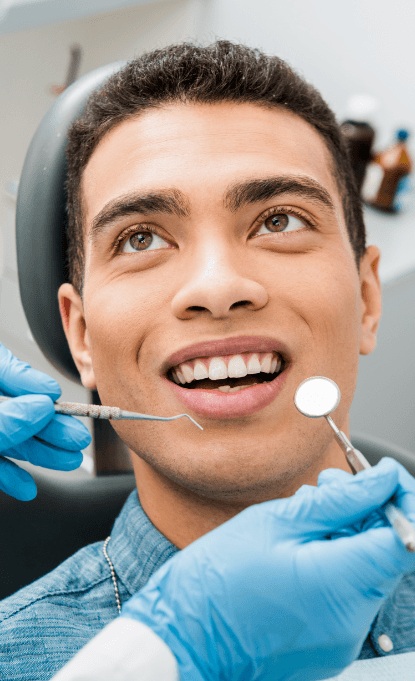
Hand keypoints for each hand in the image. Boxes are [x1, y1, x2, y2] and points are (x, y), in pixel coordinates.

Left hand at [0, 343, 90, 500]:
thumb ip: (5, 418)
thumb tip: (41, 405)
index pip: (1, 369)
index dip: (29, 380)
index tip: (52, 393)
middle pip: (15, 411)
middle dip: (49, 427)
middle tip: (76, 437)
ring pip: (7, 440)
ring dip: (39, 453)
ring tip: (68, 461)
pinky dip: (10, 476)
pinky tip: (28, 487)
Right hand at [121, 458, 414, 680]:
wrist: (182, 639)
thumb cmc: (215, 581)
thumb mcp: (275, 522)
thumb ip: (338, 501)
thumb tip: (381, 481)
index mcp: (339, 585)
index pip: (405, 539)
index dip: (402, 499)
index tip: (381, 476)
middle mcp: (351, 620)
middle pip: (385, 552)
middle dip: (366, 510)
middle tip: (329, 485)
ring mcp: (341, 638)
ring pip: (365, 569)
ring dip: (347, 534)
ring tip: (304, 513)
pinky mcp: (328, 644)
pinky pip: (347, 593)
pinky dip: (334, 561)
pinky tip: (299, 545)